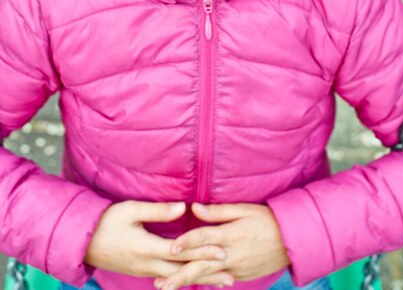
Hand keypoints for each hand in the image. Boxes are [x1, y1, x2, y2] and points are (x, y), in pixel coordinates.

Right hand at [84, 200, 230, 280]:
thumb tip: (184, 208)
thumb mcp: (131, 211)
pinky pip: (167, 278)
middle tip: (231, 275)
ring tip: (219, 282)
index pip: (181, 251)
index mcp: (146, 248)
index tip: (223, 251)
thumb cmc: (107, 222)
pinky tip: (193, 280)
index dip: (203, 251)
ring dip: (198, 279)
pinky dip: (183, 279)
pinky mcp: (141, 271)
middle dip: (208, 272)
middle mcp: (147, 264)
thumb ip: (158, 210)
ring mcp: (144, 271)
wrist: (82, 242)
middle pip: (183, 270)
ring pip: (176, 278)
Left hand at [154, 202, 289, 289]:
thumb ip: (218, 212)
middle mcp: (231, 254)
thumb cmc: (267, 219)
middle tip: (161, 283)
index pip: (204, 238)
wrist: (292, 241)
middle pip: (201, 266)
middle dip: (180, 275)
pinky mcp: (241, 275)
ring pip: (207, 277)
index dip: (187, 242)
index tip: (170, 248)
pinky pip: (220, 279)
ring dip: (187, 282)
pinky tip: (192, 284)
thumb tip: (194, 208)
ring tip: (167, 287)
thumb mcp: (244, 210)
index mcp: (231, 235)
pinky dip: (205, 282)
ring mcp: (236, 268)